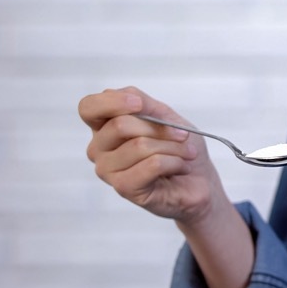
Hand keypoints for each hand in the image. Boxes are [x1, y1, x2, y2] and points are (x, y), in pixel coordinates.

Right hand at [79, 86, 224, 224]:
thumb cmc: (180, 148)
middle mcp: (99, 148)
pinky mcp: (124, 187)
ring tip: (186, 154)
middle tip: (183, 136)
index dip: (112, 102)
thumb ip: (145, 104)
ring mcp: (107, 170)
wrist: (198, 182)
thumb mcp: (166, 117)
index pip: (88, 108)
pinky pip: (152, 165)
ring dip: (174, 147)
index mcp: (104, 127)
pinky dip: (175, 162)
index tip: (140, 104)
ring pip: (139, 146)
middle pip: (120, 125)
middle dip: (161, 128)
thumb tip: (133, 100)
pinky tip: (181, 167)